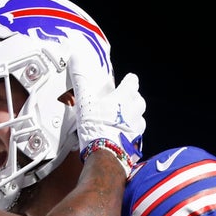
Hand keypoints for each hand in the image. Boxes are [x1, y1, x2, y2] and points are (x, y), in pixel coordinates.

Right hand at [67, 46, 144, 175]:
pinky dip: (129, 136)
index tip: (126, 81)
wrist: (105, 157)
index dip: (129, 81)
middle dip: (131, 100)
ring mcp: (137, 129)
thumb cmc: (97, 127)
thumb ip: (81, 80)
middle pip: (139, 100)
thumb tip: (76, 58)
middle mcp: (134, 112)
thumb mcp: (85, 101)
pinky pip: (136, 137)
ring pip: (139, 119)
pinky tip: (120, 138)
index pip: (133, 82)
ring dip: (132, 118)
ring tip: (119, 121)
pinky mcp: (136, 145)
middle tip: (120, 102)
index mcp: (125, 98)